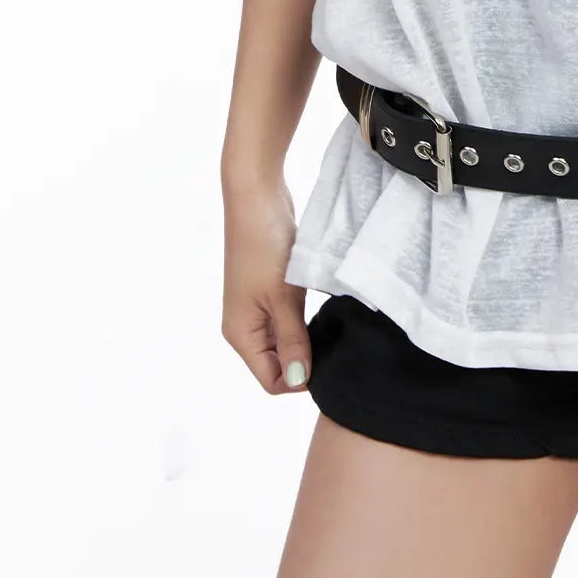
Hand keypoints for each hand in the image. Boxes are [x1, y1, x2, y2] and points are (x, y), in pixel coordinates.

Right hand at [221, 175, 313, 394]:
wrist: (257, 196)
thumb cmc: (265, 245)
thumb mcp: (282, 296)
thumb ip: (293, 340)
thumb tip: (299, 380)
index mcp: (241, 334)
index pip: (271, 380)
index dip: (300, 379)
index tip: (329, 361)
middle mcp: (245, 327)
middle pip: (277, 364)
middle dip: (305, 360)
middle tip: (335, 342)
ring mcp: (256, 308)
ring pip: (285, 342)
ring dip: (307, 339)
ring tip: (331, 325)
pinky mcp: (269, 291)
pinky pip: (288, 320)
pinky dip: (304, 321)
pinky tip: (323, 310)